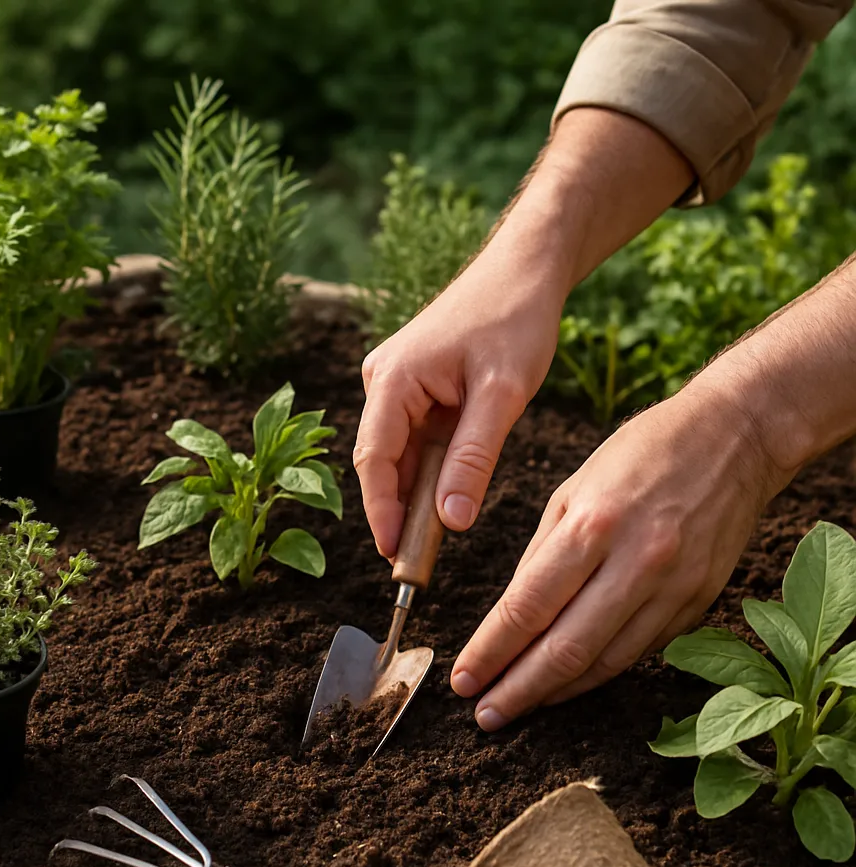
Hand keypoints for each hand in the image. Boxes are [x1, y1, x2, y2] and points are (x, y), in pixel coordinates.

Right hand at [354, 253, 565, 558]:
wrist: (526, 267)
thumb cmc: (515, 318)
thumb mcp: (502, 394)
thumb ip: (474, 458)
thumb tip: (451, 520)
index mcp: (393, 379)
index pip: (374, 459)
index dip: (381, 511)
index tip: (394, 554)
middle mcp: (383, 381)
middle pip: (381, 461)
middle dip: (396, 511)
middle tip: (414, 564)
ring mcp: (396, 383)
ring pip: (399, 453)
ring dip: (414, 494)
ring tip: (430, 544)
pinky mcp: (414, 386)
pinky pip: (414, 439)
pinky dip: (428, 470)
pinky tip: (444, 499)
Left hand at [450, 381, 793, 729]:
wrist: (734, 436)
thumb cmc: (640, 453)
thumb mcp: (572, 488)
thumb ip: (540, 555)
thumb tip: (511, 615)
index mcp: (593, 525)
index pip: (529, 606)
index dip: (491, 651)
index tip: (463, 679)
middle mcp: (637, 561)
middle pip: (567, 648)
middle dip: (519, 689)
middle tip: (485, 715)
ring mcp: (675, 586)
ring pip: (607, 661)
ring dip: (558, 692)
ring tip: (520, 706)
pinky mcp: (699, 601)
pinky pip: (641, 650)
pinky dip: (601, 672)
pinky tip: (571, 683)